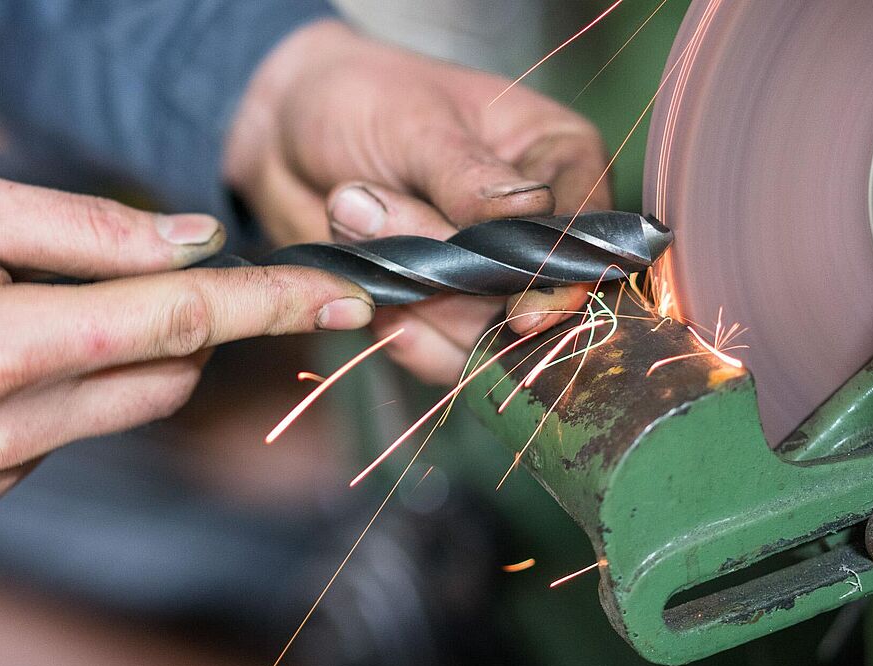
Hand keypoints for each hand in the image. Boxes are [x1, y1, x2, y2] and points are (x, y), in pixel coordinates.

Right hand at [0, 171, 373, 506]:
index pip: (172, 326)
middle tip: (159, 275)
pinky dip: (64, 390)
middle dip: (190, 328)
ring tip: (32, 306)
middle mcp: (0, 433)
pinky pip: (65, 436)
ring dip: (121, 356)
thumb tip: (194, 245)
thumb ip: (86, 228)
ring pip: (120, 411)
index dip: (267, 305)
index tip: (342, 294)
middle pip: (164, 379)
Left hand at [226, 20, 609, 383]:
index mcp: (560, 157)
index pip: (586, 233)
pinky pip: (442, 358)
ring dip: (411, 295)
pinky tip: (366, 287)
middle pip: (532, 298)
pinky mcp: (445, 316)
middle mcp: (540, 227)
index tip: (521, 312)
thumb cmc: (362, 100)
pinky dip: (399, 332)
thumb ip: (469, 177)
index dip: (559, 280)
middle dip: (450, 279)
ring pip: (483, 335)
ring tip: (348, 213)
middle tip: (361, 205)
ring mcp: (492, 278)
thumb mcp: (416, 123)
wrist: (286, 133)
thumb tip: (529, 212)